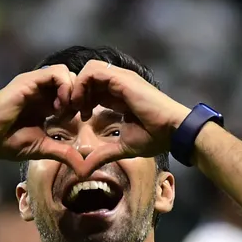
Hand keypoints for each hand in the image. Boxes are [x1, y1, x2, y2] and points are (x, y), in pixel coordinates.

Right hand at [0, 64, 83, 171]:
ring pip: (67, 72)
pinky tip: (58, 107)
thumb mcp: (43, 148)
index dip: (80, 104)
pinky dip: (65, 87)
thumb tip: (84, 166)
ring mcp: (35, 83)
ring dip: (72, 91)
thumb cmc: (7, 143)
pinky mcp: (29, 81)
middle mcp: (41, 89)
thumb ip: (64, 152)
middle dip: (79, 97)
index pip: (72, 92)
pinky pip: (57, 73)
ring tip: (64, 111)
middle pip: (72, 80)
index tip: (77, 122)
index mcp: (45, 102)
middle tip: (74, 116)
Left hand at [71, 60, 191, 174]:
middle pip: (87, 77)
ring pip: (88, 70)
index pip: (92, 89)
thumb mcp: (122, 148)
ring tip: (74, 107)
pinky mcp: (122, 79)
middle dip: (74, 92)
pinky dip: (82, 85)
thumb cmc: (155, 138)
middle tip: (68, 112)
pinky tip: (81, 104)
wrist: (173, 130)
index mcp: (118, 96)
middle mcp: (119, 84)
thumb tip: (84, 171)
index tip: (75, 119)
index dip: (79, 101)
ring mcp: (121, 79)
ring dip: (77, 86)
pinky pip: (93, 72)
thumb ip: (102, 155)